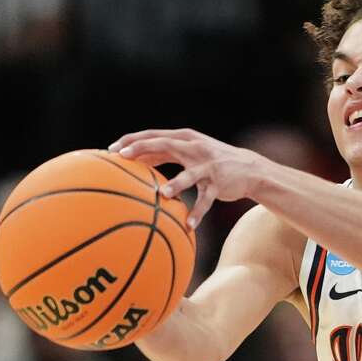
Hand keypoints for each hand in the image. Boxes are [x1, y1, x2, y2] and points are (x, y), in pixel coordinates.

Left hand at [109, 128, 268, 228]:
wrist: (250, 169)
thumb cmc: (211, 161)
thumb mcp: (189, 152)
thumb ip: (164, 153)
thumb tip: (133, 160)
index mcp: (184, 139)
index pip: (154, 135)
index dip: (132, 140)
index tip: (111, 149)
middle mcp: (195, 148)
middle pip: (165, 145)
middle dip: (143, 149)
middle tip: (123, 157)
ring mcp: (207, 166)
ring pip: (189, 175)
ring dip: (177, 184)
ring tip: (163, 195)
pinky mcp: (218, 183)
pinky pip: (206, 200)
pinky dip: (198, 212)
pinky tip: (189, 225)